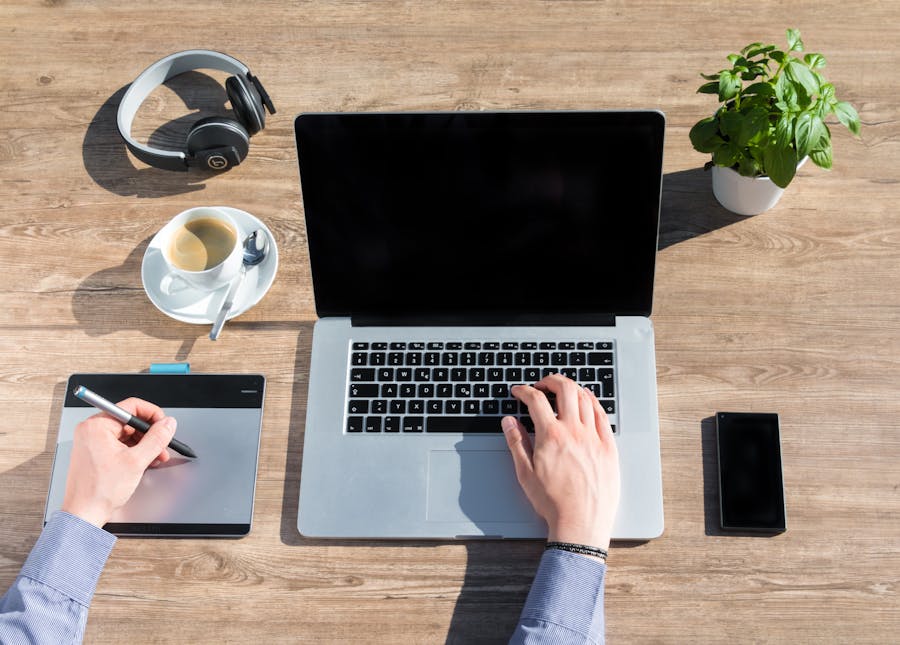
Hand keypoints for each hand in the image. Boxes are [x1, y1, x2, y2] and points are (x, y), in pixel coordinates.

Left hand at [61, 398, 176, 527]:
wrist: (84, 514)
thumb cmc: (99, 491)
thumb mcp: (137, 461)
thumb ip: (157, 438)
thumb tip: (168, 424)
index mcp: (96, 426)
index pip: (131, 406)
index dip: (152, 414)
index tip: (164, 424)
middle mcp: (91, 430)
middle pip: (130, 421)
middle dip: (150, 434)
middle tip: (163, 445)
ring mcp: (92, 442)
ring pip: (127, 434)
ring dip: (145, 444)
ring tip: (156, 457)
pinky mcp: (95, 453)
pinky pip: (120, 445)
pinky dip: (134, 452)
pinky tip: (145, 462)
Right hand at [501, 374, 619, 550]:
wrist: (580, 523)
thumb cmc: (553, 502)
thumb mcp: (525, 473)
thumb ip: (516, 442)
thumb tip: (509, 422)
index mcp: (551, 436)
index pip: (536, 400)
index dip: (524, 390)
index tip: (519, 391)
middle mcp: (574, 431)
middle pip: (565, 389)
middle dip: (550, 380)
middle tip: (542, 384)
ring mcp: (594, 437)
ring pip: (585, 398)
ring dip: (572, 388)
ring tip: (563, 391)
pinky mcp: (609, 447)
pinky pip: (602, 415)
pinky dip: (593, 402)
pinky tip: (587, 401)